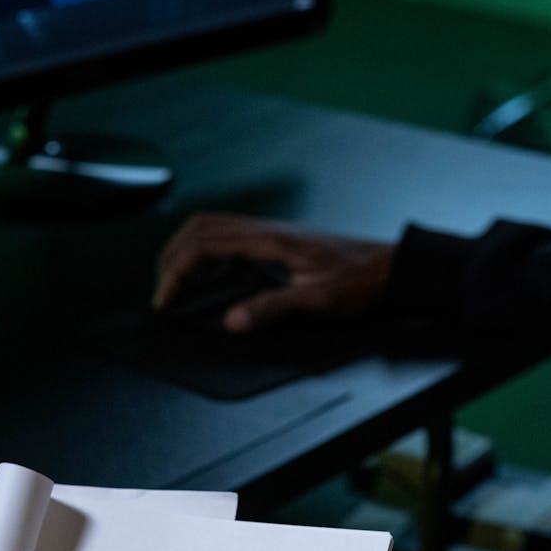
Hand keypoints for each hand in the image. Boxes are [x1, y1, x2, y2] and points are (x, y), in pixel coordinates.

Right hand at [153, 213, 393, 331]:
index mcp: (270, 239)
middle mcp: (265, 230)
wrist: (389, 269)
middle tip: (161, 293)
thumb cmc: (360, 283)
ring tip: (175, 284)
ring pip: (212, 230)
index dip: (177, 271)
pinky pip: (229, 240)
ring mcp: (269, 234)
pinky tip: (207, 278)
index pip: (205, 244)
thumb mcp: (318, 301)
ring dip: (187, 253)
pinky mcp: (275, 243)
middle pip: (200, 229)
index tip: (165, 299)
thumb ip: (273, 308)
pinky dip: (207, 256)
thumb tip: (232, 321)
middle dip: (172, 258)